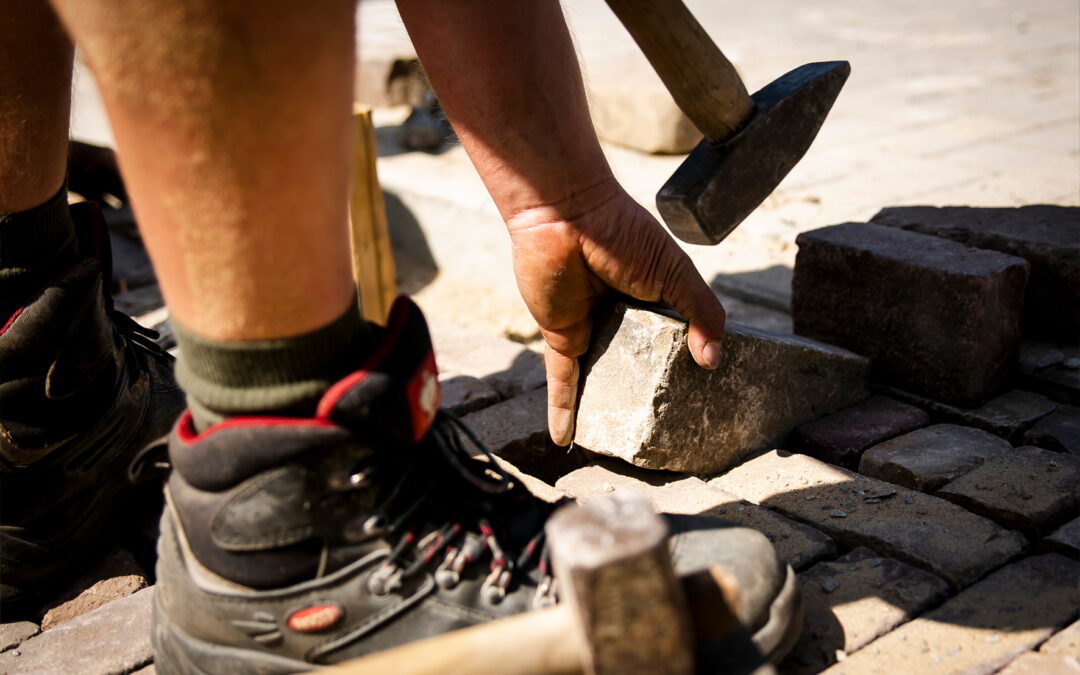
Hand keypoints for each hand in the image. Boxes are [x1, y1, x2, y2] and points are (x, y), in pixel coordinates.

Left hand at [506, 179, 726, 445]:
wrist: (566, 215)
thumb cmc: (622, 233)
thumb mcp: (674, 271)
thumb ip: (700, 311)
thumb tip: (714, 360)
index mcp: (651, 297)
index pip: (670, 337)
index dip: (684, 362)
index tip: (700, 393)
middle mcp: (619, 316)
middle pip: (632, 362)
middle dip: (642, 393)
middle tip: (662, 429)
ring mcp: (589, 327)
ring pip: (599, 376)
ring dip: (604, 405)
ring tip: (618, 442)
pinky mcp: (561, 336)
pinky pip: (562, 380)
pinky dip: (562, 408)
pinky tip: (566, 438)